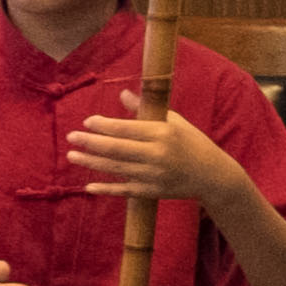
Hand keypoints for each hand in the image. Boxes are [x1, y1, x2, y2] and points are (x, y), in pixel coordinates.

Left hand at [72, 106, 248, 208]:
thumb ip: (146, 110)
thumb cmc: (191, 142)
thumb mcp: (174, 122)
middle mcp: (158, 154)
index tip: (87, 121)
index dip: (103, 125)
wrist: (214, 175)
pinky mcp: (154, 192)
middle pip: (116, 149)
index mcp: (163, 134)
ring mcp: (155, 175)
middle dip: (90, 142)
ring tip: (72, 156)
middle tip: (71, 137)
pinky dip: (106, 189)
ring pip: (116, 169)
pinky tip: (88, 186)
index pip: (125, 128)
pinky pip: (125, 191)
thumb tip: (122, 93)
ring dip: (91, 163)